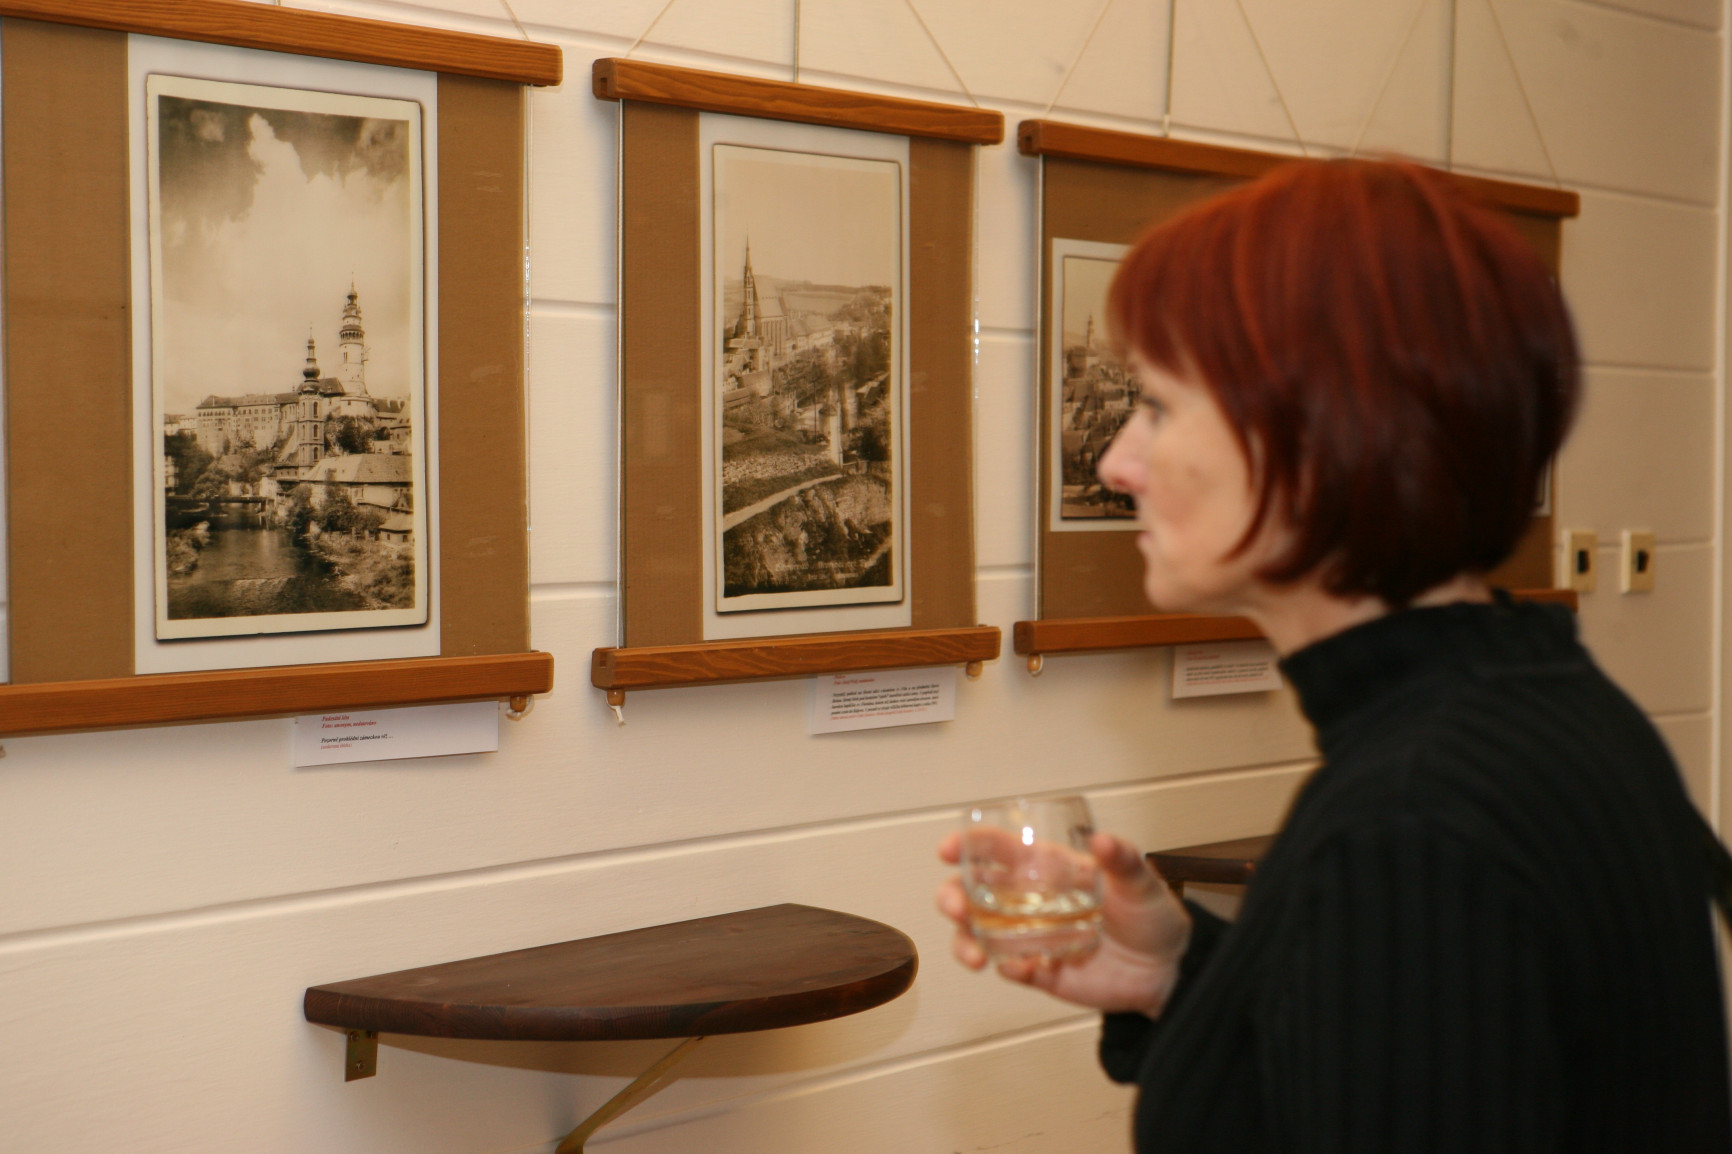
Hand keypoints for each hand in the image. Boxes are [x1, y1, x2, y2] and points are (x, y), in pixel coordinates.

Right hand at [936, 830, 1190, 1017]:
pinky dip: (1009, 969)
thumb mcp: (1141, 881)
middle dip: (952, 898)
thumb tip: (1101, 839)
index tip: (949, 849)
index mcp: (1047, 869)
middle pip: (972, 894)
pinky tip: (1020, 969)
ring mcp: (1032, 938)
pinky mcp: (1042, 971)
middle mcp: (1030, 901)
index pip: (998, 851)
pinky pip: (1012, 970)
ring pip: (978, 936)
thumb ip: (1122, 859)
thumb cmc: (1152, 915)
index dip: (968, 846)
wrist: (1170, 969)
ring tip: (975, 956)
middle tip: (957, 907)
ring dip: (965, 942)